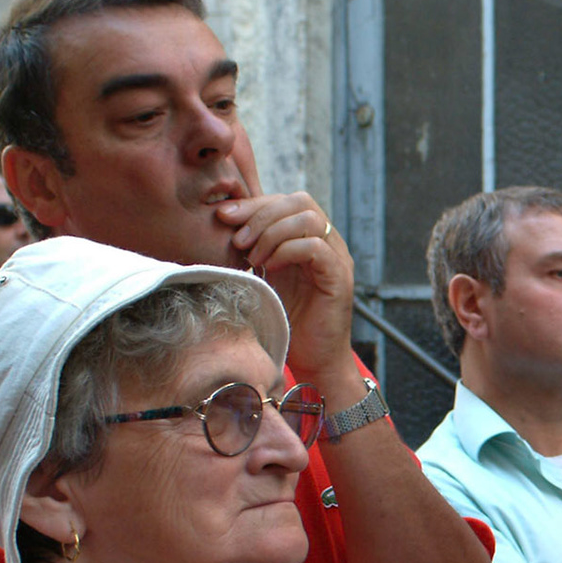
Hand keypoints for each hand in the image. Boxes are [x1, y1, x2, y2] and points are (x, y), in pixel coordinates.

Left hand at [215, 191, 356, 385]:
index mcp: (310, 238)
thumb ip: (253, 249)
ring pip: (309, 219)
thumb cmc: (286, 321)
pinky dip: (286, 251)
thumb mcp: (263, 277)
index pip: (286, 201)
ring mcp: (338, 260)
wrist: (314, 361)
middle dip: (261, 214)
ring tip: (252, 257)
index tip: (223, 217)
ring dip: (272, 233)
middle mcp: (329, 244)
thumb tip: (221, 222)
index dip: (254, 204)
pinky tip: (269, 268)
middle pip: (300, 202)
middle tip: (238, 240)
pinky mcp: (339, 278)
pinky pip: (315, 248)